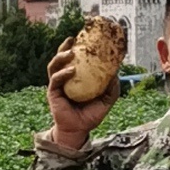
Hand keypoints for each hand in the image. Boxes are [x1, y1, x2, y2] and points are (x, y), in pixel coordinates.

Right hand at [44, 37, 122, 154]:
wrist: (78, 131)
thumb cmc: (90, 116)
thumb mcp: (106, 100)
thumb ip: (112, 88)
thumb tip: (117, 73)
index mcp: (76, 78)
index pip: (75, 59)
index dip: (78, 48)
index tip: (84, 37)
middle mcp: (65, 79)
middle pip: (61, 58)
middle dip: (65, 47)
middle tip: (73, 39)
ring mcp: (58, 85)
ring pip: (54, 65)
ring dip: (60, 56)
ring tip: (71, 51)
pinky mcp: (53, 93)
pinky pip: (55, 79)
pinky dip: (63, 73)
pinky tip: (71, 70)